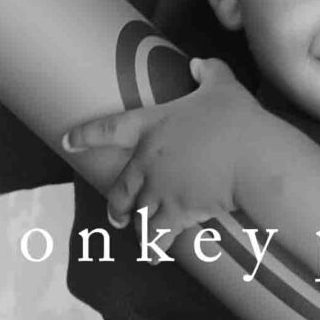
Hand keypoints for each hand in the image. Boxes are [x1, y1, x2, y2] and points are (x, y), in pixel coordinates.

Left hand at [58, 57, 277, 236]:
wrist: (252, 156)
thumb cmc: (237, 119)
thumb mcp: (223, 86)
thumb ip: (208, 72)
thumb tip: (199, 63)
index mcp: (150, 125)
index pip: (107, 129)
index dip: (84, 135)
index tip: (66, 141)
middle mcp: (147, 161)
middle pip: (120, 189)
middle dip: (116, 205)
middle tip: (116, 215)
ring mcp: (159, 190)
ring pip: (137, 216)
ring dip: (136, 227)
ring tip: (139, 236)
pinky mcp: (176, 213)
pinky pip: (157, 237)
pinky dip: (154, 248)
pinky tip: (154, 256)